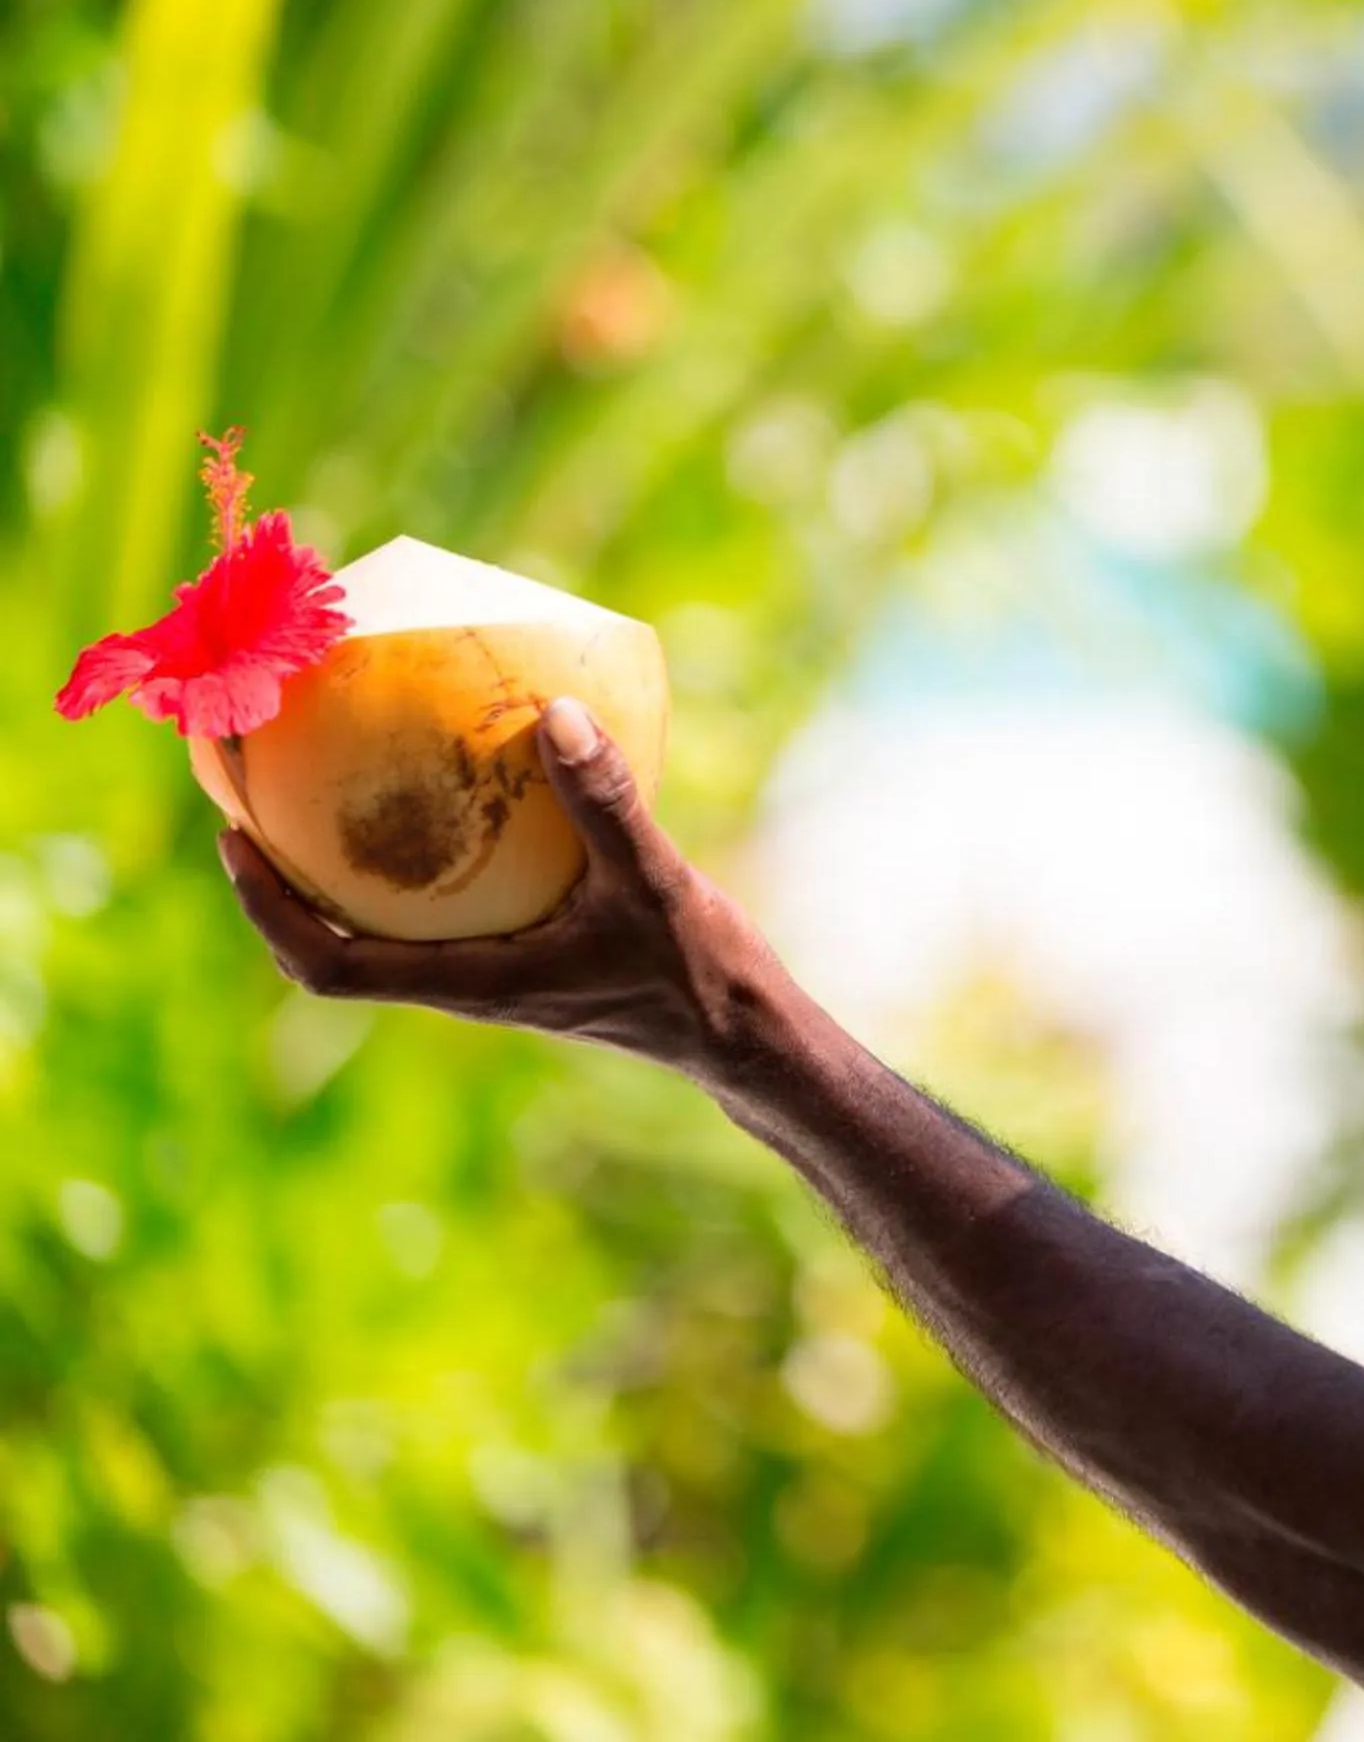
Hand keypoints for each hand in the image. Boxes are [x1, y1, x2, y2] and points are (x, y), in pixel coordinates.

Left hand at [221, 698, 788, 1076]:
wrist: (743, 1035)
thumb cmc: (696, 974)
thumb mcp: (653, 880)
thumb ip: (605, 802)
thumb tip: (558, 712)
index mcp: (471, 982)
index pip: (329, 964)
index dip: (267, 911)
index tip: (237, 842)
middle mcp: (467, 983)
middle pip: (334, 945)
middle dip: (282, 884)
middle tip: (257, 800)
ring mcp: (495, 973)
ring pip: (384, 932)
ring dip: (340, 878)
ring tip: (329, 791)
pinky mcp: (527, 957)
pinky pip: (442, 914)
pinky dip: (418, 869)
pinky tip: (451, 802)